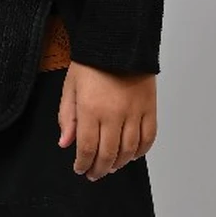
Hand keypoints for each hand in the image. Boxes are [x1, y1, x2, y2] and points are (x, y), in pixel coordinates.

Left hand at [57, 60, 155, 179]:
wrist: (119, 42)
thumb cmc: (91, 64)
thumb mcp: (70, 88)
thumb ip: (67, 117)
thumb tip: (65, 144)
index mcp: (91, 109)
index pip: (87, 148)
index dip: (83, 164)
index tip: (80, 169)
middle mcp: (114, 114)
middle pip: (108, 154)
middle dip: (99, 169)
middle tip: (94, 174)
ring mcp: (135, 113)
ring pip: (129, 150)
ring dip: (119, 164)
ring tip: (111, 167)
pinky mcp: (150, 108)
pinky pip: (148, 138)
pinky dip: (141, 151)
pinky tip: (132, 156)